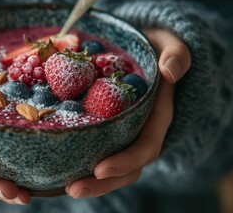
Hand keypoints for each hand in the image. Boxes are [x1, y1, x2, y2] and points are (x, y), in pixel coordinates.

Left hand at [65, 28, 190, 197]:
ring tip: (64, 187)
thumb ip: (176, 54)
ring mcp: (122, 131)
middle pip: (126, 167)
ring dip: (90, 181)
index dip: (125, 161)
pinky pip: (94, 148)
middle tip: (73, 189)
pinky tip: (56, 165)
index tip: (100, 168)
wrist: (141, 45)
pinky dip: (79, 160)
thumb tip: (170, 71)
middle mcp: (139, 130)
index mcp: (156, 117)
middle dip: (102, 183)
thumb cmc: (156, 45)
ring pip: (109, 165)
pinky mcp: (105, 127)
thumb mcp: (170, 43)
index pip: (145, 147)